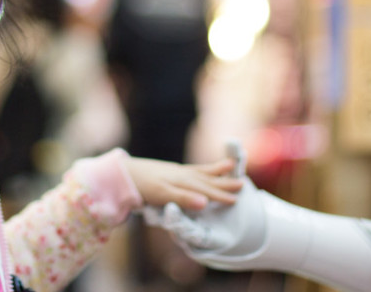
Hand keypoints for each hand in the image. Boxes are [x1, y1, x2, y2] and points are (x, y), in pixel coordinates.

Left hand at [124, 155, 242, 210]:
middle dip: (224, 184)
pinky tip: (212, 166)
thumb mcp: (163, 196)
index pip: (206, 191)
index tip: (236, 200)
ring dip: (218, 171)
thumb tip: (205, 202)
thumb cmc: (144, 187)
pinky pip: (196, 168)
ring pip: (204, 172)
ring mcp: (180, 171)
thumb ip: (184, 199)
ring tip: (232, 166)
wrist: (128, 173)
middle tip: (242, 186)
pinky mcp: (175, 169)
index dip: (220, 196)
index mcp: (184, 183)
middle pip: (208, 181)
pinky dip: (207, 167)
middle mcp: (184, 175)